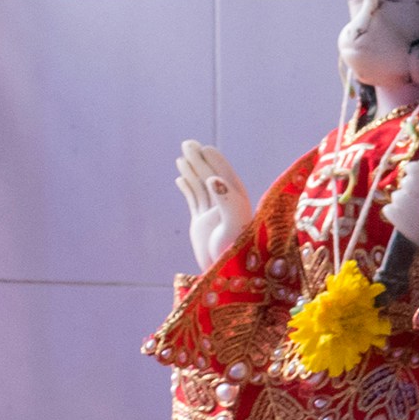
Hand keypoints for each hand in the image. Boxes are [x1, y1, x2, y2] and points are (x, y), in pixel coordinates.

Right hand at [176, 141, 253, 272]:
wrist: (224, 276)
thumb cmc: (234, 251)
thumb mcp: (233, 223)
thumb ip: (226, 200)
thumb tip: (212, 178)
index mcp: (238, 203)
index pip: (225, 176)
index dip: (215, 161)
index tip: (204, 148)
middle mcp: (226, 206)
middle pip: (210, 177)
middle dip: (200, 161)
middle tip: (187, 143)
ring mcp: (213, 214)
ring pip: (200, 187)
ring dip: (192, 171)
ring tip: (182, 157)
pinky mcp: (201, 224)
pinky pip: (194, 200)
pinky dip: (187, 188)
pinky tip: (180, 177)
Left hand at [380, 165, 418, 244]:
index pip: (411, 167)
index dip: (415, 175)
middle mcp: (407, 183)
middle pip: (405, 183)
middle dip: (410, 191)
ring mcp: (398, 198)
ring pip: (397, 197)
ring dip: (403, 203)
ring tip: (415, 214)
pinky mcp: (391, 212)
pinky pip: (389, 210)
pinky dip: (395, 214)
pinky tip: (407, 220)